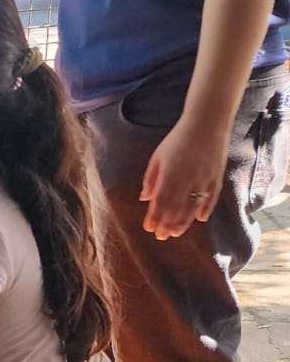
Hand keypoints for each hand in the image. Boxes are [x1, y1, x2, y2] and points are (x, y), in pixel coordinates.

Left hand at [141, 119, 228, 239]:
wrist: (206, 125)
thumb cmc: (177, 140)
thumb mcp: (157, 157)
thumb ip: (151, 179)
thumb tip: (144, 199)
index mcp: (169, 175)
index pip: (160, 203)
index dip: (154, 217)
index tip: (148, 228)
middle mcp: (187, 180)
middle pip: (176, 209)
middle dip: (167, 225)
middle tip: (161, 236)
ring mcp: (204, 180)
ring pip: (193, 207)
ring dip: (183, 222)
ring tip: (175, 233)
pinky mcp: (217, 177)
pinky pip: (211, 198)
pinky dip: (205, 210)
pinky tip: (199, 220)